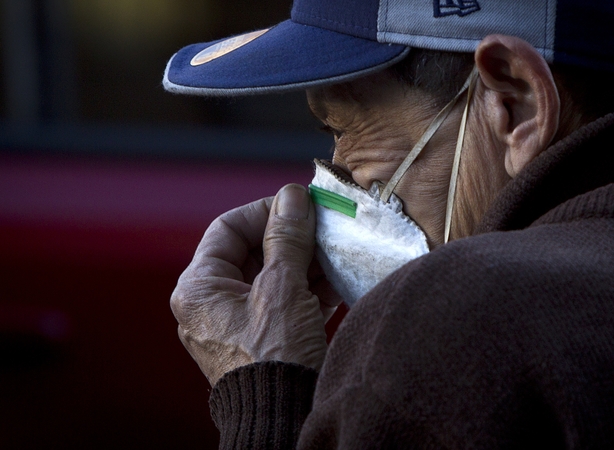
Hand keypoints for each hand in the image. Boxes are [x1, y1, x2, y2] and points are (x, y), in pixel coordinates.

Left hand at [170, 184, 336, 385]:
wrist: (284, 418)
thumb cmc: (274, 356)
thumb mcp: (282, 288)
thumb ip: (286, 239)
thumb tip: (291, 196)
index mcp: (199, 288)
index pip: (228, 229)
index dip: (265, 211)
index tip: (299, 205)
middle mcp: (212, 304)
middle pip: (253, 253)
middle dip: (293, 239)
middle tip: (325, 226)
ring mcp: (237, 323)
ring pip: (273, 277)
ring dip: (306, 262)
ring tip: (338, 250)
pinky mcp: (262, 340)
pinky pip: (283, 302)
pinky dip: (308, 289)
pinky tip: (338, 279)